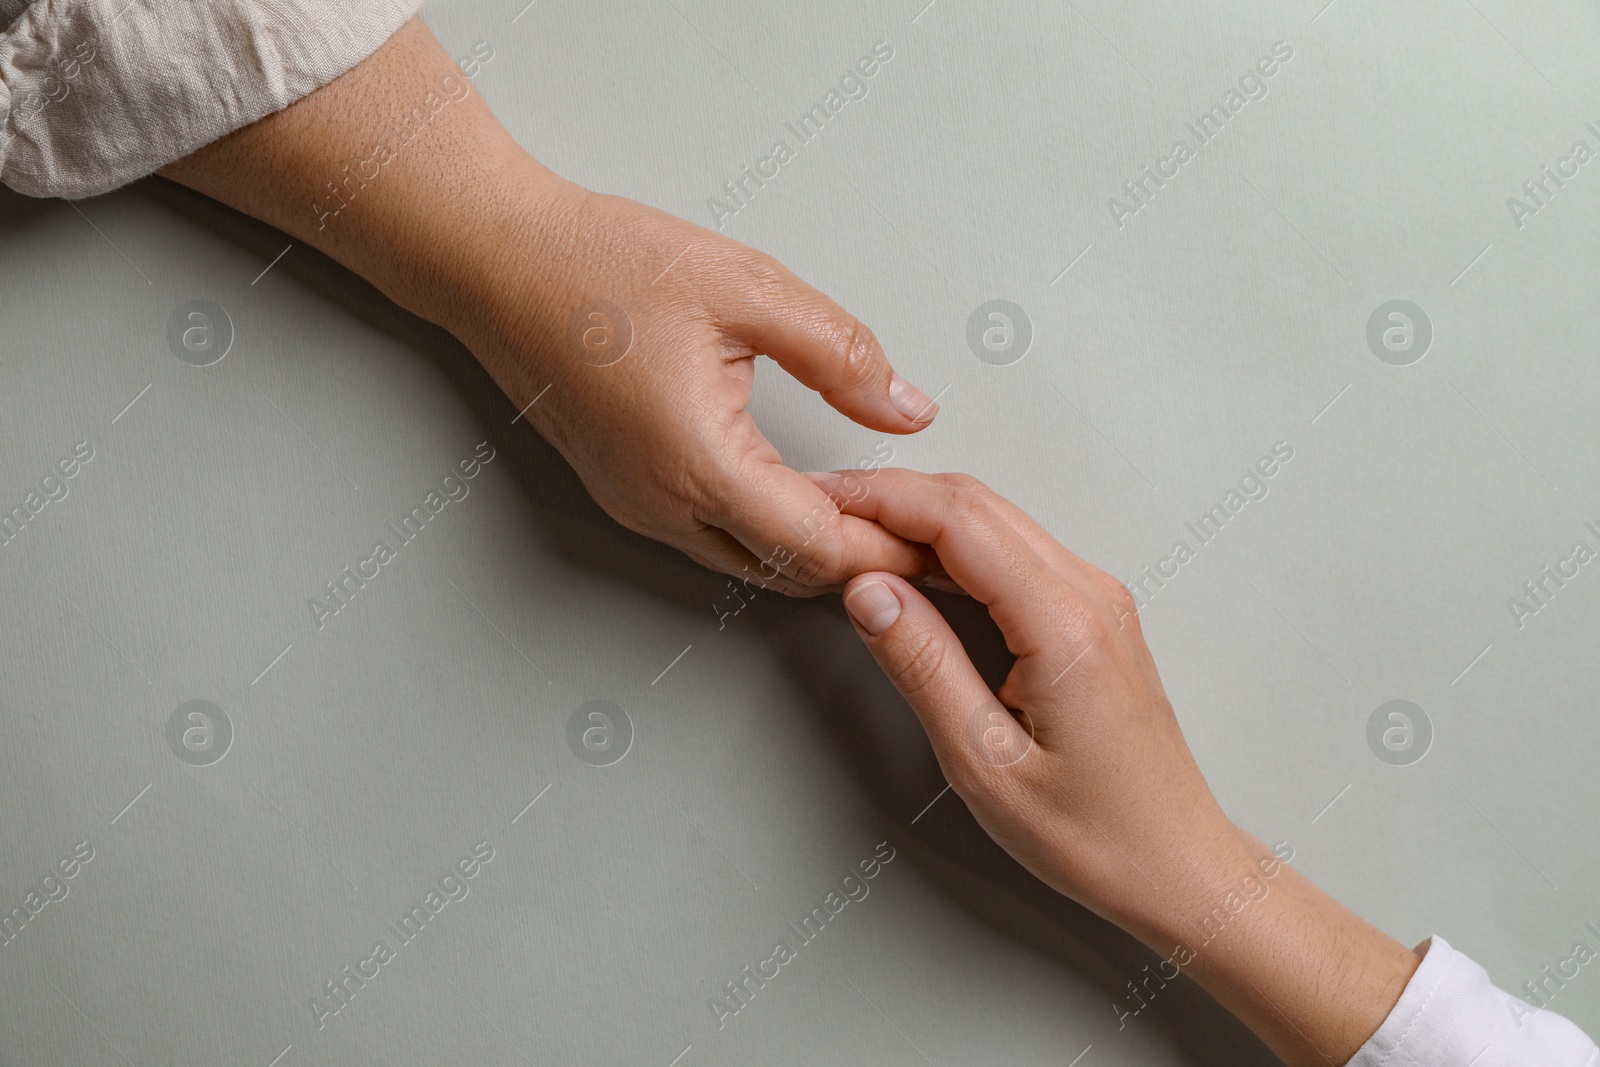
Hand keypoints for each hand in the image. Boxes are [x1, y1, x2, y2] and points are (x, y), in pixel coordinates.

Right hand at [455, 175, 942, 595]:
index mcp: (698, 461)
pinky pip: (713, 541)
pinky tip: (802, 501)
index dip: (888, 548)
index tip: (938, 539)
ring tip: (878, 521)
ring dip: (815, 553)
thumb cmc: (599, 267)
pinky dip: (770, 536)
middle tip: (926, 538)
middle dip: (863, 563)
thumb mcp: (748, 289)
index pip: (817, 544)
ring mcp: (638, 506)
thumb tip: (906, 409)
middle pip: (788, 572)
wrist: (497, 262)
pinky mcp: (625, 494)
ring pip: (749, 566)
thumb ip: (841, 356)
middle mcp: (663, 504)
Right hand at [809, 467, 1420, 1066]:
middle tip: (825, 514)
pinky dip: (955, 543)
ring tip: (856, 539)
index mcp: (1064, 625)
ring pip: (995, 519)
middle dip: (892, 496)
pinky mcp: (1093, 614)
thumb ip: (923, 667)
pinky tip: (915, 567)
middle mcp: (1090, 595)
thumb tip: (870, 591)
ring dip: (921, 516)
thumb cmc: (1097, 835)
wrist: (1177, 863)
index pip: (957, 520)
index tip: (824, 501)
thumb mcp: (986, 765)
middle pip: (976, 504)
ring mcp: (1098, 599)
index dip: (880, 499)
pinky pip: (1015, 549)